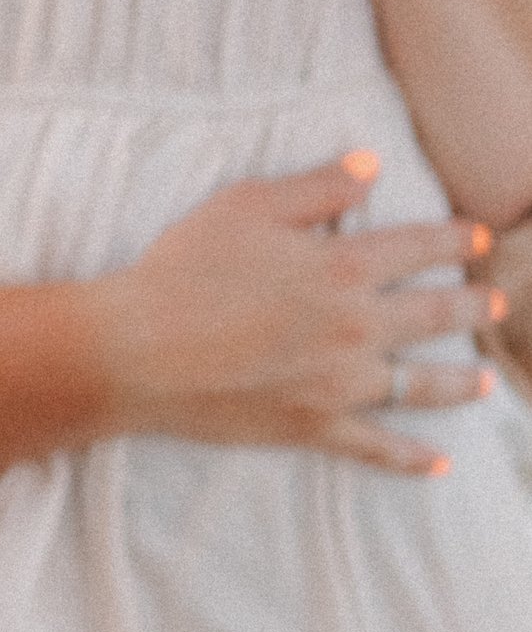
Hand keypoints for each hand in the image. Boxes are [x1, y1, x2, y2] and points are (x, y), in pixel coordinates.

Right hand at [91, 156, 500, 471]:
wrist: (136, 351)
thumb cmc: (182, 270)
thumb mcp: (244, 206)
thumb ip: (315, 186)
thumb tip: (371, 167)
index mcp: (342, 267)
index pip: (419, 246)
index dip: (456, 239)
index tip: (481, 237)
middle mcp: (356, 326)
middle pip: (435, 315)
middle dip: (472, 306)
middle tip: (496, 304)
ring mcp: (340, 384)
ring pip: (421, 385)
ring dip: (461, 382)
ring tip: (486, 382)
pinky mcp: (314, 427)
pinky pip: (376, 448)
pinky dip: (412, 459)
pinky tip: (440, 464)